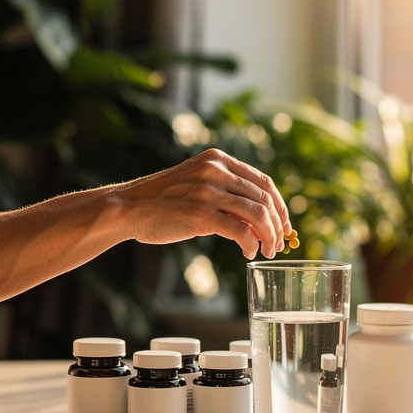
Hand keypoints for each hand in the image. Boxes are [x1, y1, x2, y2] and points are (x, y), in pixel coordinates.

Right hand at [117, 149, 290, 258]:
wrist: (128, 207)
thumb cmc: (163, 202)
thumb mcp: (197, 186)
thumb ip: (226, 196)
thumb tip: (261, 223)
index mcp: (217, 160)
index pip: (263, 181)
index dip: (280, 205)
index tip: (284, 224)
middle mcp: (215, 170)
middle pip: (265, 198)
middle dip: (278, 225)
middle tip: (278, 244)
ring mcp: (208, 190)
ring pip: (258, 214)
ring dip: (269, 237)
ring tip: (267, 250)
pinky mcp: (200, 213)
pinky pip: (240, 231)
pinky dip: (250, 244)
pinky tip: (247, 252)